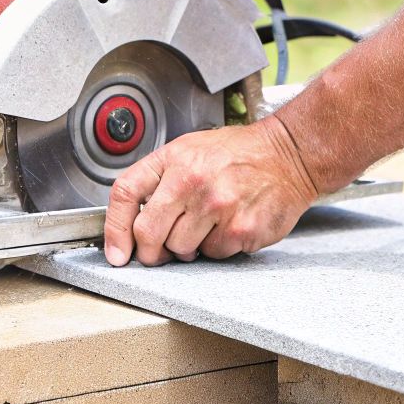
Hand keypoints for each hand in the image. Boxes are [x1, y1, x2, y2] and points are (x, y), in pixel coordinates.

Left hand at [102, 117, 320, 265]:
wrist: (290, 154)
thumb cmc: (239, 154)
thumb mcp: (191, 150)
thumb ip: (160, 181)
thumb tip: (133, 224)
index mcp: (174, 158)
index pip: (125, 193)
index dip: (114, 229)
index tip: (116, 252)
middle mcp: (191, 181)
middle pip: (148, 234)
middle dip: (150, 251)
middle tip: (162, 250)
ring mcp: (217, 206)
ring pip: (180, 250)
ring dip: (189, 247)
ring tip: (208, 224)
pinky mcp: (241, 229)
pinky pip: (214, 254)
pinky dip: (218, 246)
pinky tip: (231, 224)